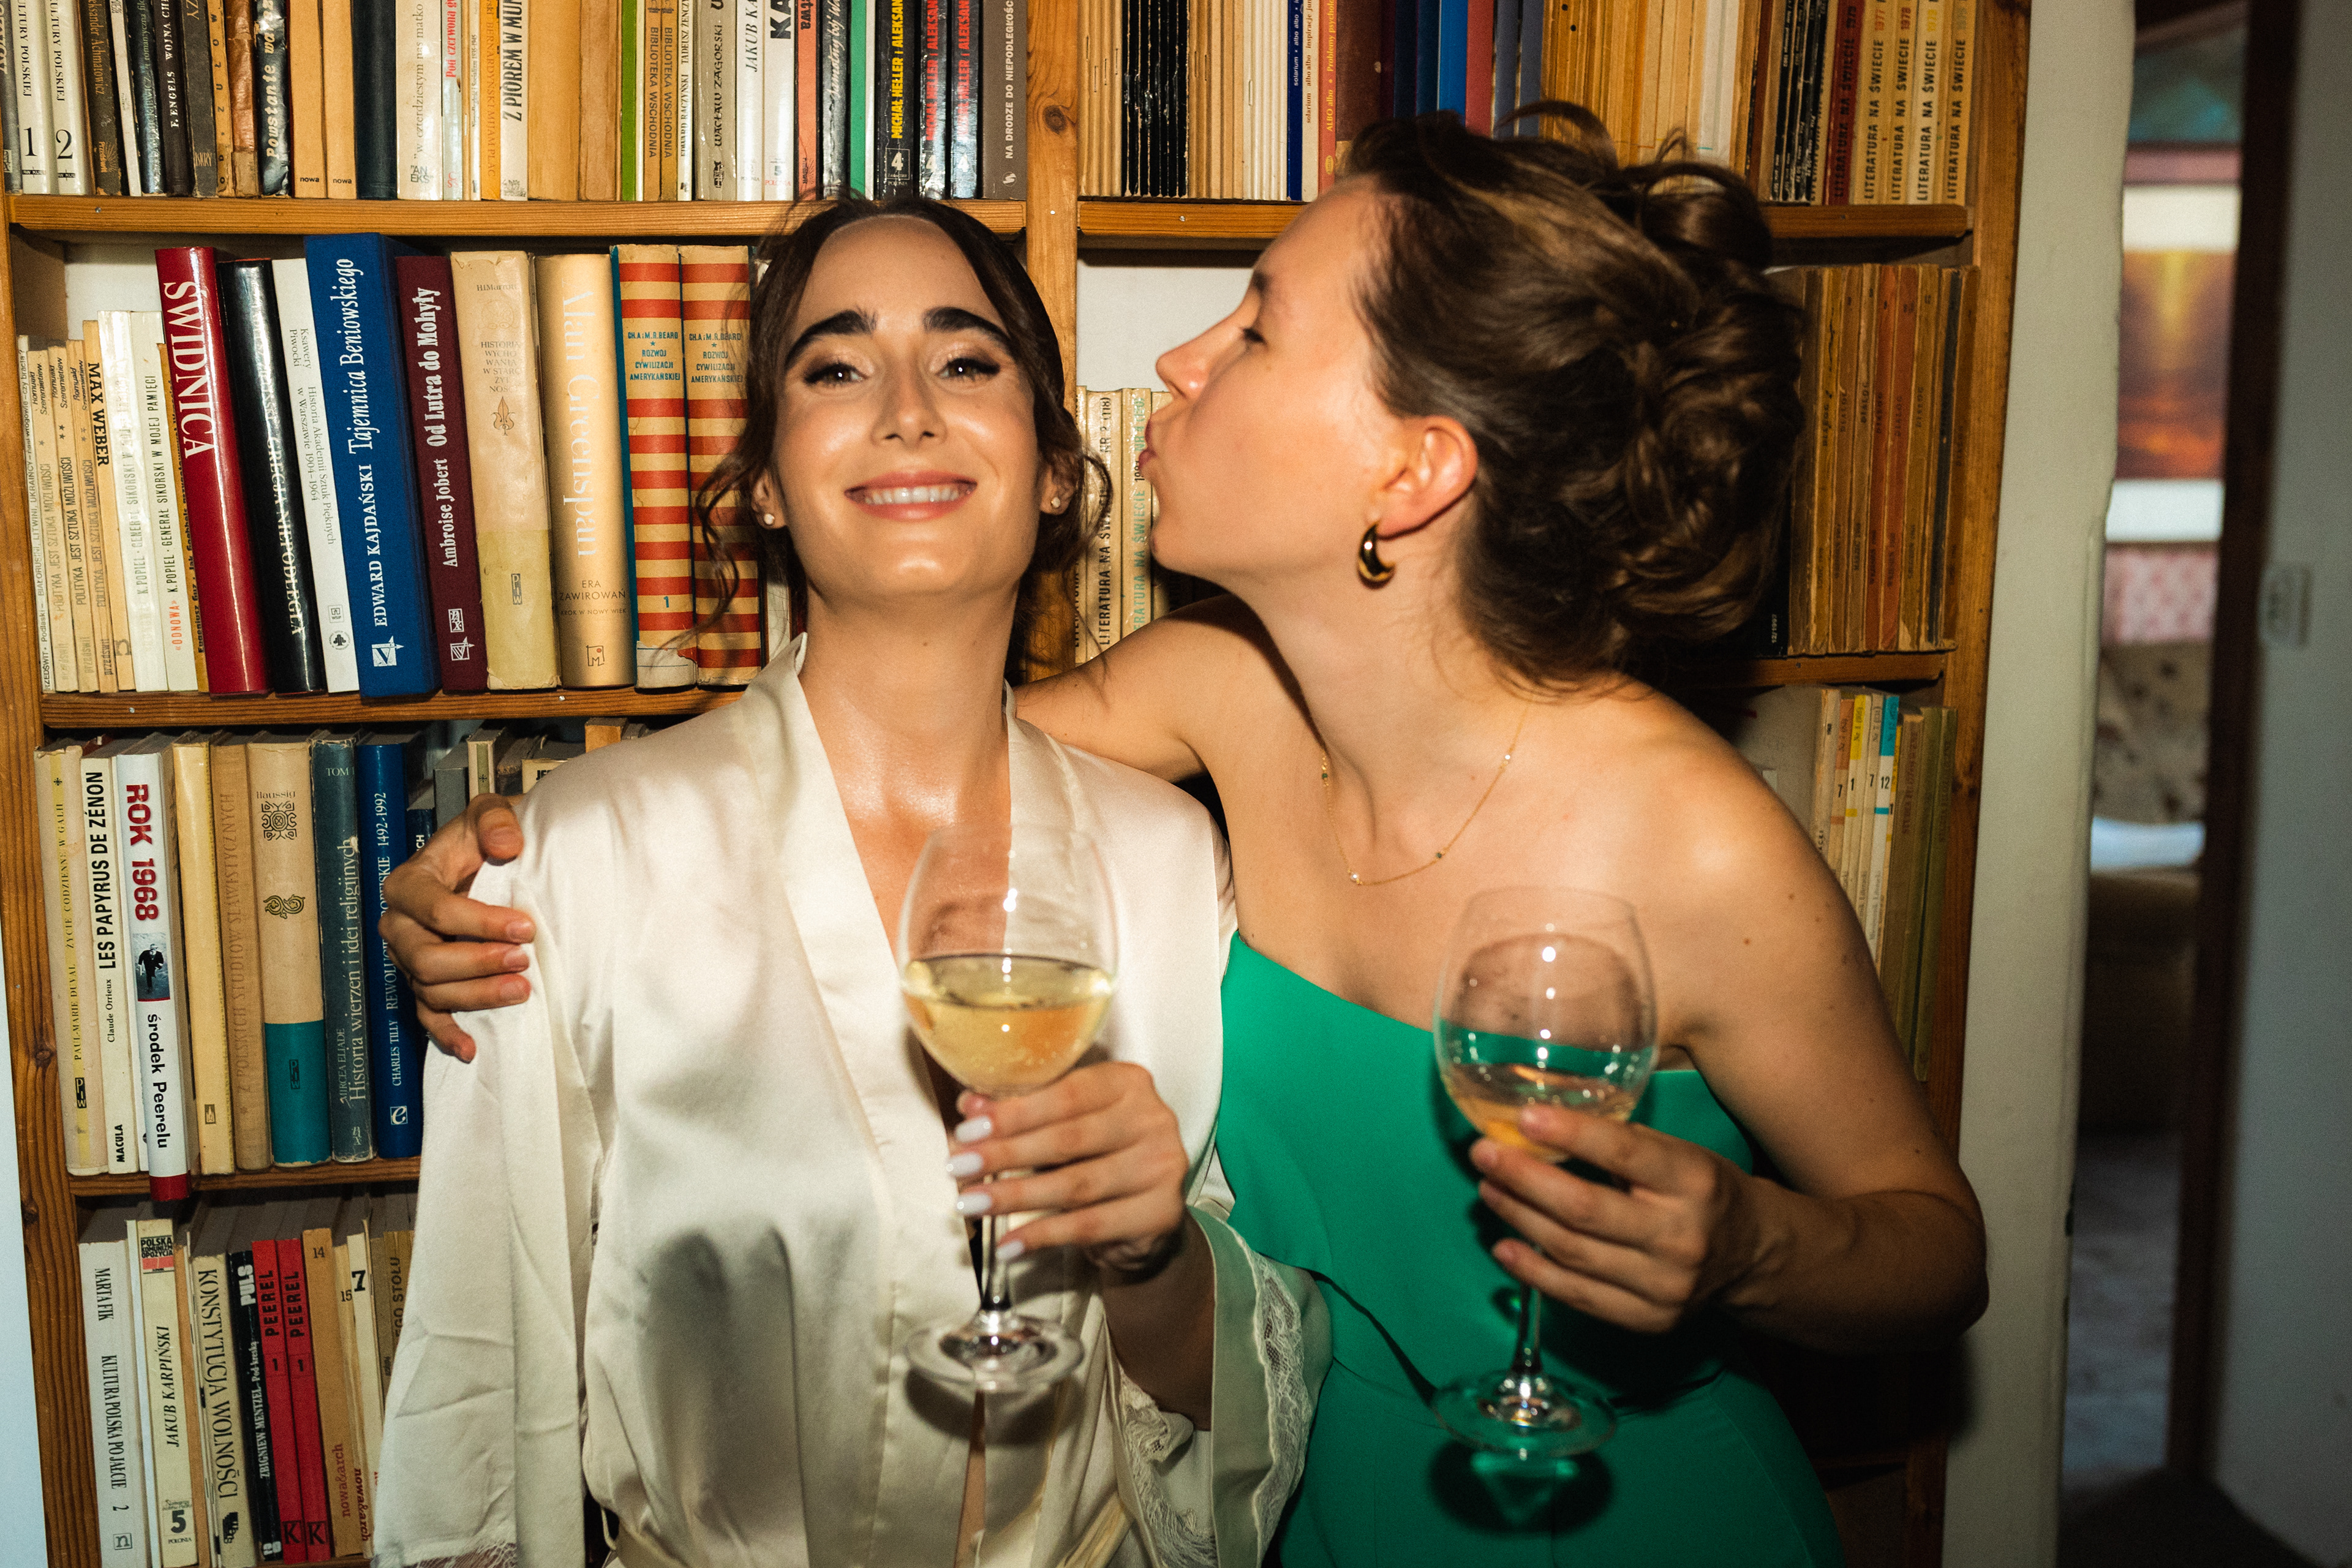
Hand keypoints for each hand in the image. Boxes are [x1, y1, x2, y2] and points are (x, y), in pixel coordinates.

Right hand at [378, 794, 532, 1061]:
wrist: (487, 859)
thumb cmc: (485, 838)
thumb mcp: (490, 811)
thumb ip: (495, 819)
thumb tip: (506, 845)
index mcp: (409, 884)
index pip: (436, 910)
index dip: (480, 922)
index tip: (525, 927)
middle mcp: (400, 925)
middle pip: (428, 957)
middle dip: (479, 962)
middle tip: (525, 960)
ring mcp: (410, 959)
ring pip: (431, 989)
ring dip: (476, 995)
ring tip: (521, 991)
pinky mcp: (425, 982)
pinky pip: (427, 1016)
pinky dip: (447, 1035)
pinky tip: (472, 1048)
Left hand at [944, 1063, 1191, 1276]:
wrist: (1145, 1216)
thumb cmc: (1097, 1157)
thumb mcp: (1063, 1126)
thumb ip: (1022, 1113)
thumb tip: (969, 1105)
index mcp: (1128, 1082)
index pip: (1067, 1093)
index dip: (1015, 1113)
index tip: (968, 1130)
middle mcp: (1154, 1118)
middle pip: (1069, 1139)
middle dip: (1006, 1154)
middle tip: (958, 1168)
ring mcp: (1163, 1166)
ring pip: (1077, 1184)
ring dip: (1015, 1196)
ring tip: (972, 1204)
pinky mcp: (1161, 1212)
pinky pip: (1090, 1225)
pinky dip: (1042, 1236)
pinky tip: (1008, 1244)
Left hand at [1468, 1104, 1765, 1334]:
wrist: (1749, 1255)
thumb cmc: (1700, 1191)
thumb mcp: (1678, 1153)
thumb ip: (1621, 1143)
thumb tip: (1541, 1126)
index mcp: (1692, 1180)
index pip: (1623, 1152)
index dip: (1569, 1133)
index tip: (1523, 1117)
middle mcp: (1680, 1236)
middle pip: (1584, 1209)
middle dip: (1523, 1179)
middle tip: (1484, 1154)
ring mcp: (1665, 1285)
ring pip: (1572, 1252)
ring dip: (1519, 1218)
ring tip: (1489, 1190)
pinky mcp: (1649, 1319)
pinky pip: (1577, 1296)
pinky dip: (1533, 1272)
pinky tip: (1504, 1246)